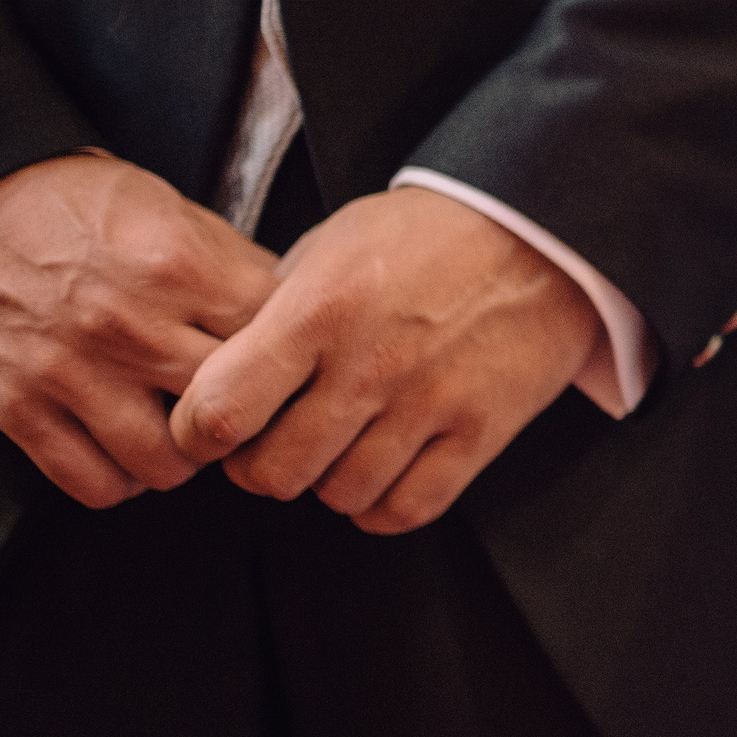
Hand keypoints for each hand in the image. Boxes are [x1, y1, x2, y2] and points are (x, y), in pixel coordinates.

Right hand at [0, 154, 280, 506]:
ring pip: (170, 465)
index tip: (280, 362)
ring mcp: (71, 373)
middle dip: (244, 414)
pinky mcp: (19, 410)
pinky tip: (125, 450)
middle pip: (230, 411)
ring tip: (179, 432)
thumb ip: (232, 266)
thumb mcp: (168, 208)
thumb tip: (290, 316)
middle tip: (237, 408)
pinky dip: (121, 480)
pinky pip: (96, 485)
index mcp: (175, 266)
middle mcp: (128, 325)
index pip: (273, 339)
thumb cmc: (70, 204)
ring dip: (184, 457)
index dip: (286, 355)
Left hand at [170, 186, 599, 534]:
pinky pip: (407, 507)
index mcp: (320, 310)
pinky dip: (381, 504)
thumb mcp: (333, 244)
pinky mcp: (481, 431)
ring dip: (326, 481)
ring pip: (340, 496)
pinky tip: (380, 471)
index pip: (220, 410)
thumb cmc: (430, 233)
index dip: (198, 434)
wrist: (539, 228)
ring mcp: (430, 403)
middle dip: (259, 466)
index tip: (206, 429)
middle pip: (274, 472)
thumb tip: (225, 370)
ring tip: (337, 447)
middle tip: (272, 442)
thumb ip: (275, 310)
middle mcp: (370, 364)